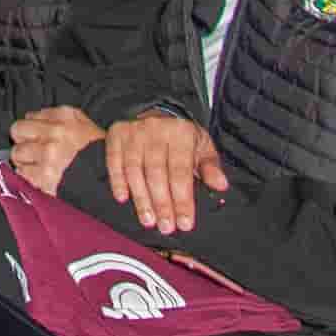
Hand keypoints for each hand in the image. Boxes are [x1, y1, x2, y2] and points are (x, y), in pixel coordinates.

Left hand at [9, 104, 103, 190]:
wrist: (107, 183)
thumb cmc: (98, 155)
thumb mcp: (86, 125)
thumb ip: (59, 117)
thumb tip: (32, 117)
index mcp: (65, 116)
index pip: (31, 115)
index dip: (32, 128)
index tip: (36, 136)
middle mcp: (55, 132)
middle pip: (17, 129)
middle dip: (22, 140)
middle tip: (33, 150)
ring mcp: (49, 154)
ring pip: (17, 153)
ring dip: (24, 161)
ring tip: (39, 166)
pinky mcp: (44, 176)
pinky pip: (22, 173)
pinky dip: (29, 178)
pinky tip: (42, 178)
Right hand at [99, 113, 227, 232]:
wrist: (154, 109)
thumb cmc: (180, 136)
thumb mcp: (202, 145)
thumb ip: (211, 167)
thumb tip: (220, 185)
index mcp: (181, 133)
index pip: (181, 172)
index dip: (183, 199)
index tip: (184, 223)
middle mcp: (156, 130)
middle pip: (157, 173)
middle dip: (162, 203)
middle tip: (166, 227)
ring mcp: (134, 132)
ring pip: (135, 170)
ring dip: (141, 198)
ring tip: (148, 220)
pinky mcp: (117, 135)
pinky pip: (114, 160)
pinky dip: (117, 180)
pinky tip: (122, 198)